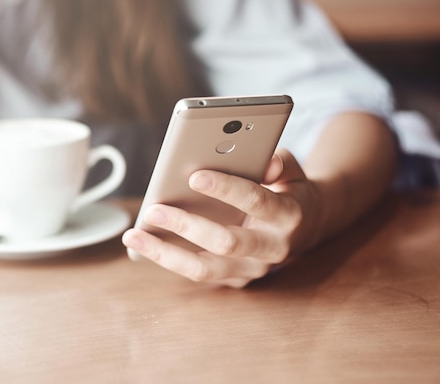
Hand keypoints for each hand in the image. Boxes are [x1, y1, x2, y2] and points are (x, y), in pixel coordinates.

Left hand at [122, 148, 322, 287]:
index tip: (194, 175)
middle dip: (186, 226)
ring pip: (205, 269)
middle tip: (154, 210)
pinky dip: (168, 259)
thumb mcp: (292, 169)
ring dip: (165, 253)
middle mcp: (273, 248)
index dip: (226, 189)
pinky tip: (142, 243)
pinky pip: (198, 272)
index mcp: (289, 215)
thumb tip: (264, 160)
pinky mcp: (237, 279)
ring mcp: (254, 269)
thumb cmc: (288, 189)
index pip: (256, 201)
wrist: (306, 226)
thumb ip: (279, 161)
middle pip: (226, 243)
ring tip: (133, 235)